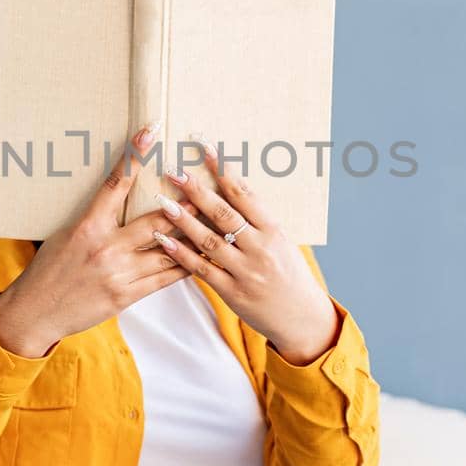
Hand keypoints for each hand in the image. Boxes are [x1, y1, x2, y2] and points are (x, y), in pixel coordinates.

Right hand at [0, 125, 197, 356]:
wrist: (35, 311)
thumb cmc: (49, 270)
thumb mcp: (67, 234)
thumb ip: (96, 218)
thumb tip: (118, 197)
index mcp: (88, 226)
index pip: (116, 183)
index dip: (135, 155)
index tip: (150, 132)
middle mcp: (106, 247)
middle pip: (157, 219)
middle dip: (185, 203)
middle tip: (208, 185)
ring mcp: (119, 273)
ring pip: (169, 250)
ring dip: (195, 235)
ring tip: (218, 222)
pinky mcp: (127, 296)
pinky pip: (165, 278)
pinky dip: (186, 266)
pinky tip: (203, 256)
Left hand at [152, 143, 340, 364]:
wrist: (301, 316)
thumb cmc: (289, 273)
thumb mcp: (281, 241)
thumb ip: (256, 220)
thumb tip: (229, 188)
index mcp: (273, 230)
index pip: (244, 193)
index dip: (223, 169)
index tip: (204, 148)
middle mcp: (260, 248)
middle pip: (224, 213)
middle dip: (196, 190)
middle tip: (174, 171)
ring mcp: (245, 271)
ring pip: (209, 240)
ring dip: (183, 219)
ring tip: (163, 201)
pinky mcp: (232, 292)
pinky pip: (203, 269)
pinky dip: (182, 254)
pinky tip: (164, 240)